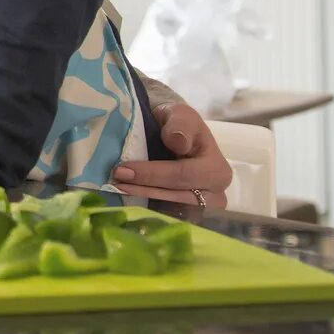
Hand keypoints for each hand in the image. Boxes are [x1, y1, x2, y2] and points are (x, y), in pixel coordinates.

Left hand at [110, 101, 233, 208]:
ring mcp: (201, 208)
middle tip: (115, 181)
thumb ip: (181, 124)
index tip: (123, 170)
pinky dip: (145, 210)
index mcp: (217, 170)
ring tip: (117, 190)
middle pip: (177, 197)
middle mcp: (215, 194)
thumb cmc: (179, 124)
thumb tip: (179, 142)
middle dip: (144, 189)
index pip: (183, 176)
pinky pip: (166, 218)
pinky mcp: (186, 214)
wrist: (174, 135)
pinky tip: (126, 199)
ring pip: (171, 210)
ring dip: (143, 202)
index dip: (153, 174)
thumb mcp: (180, 115)